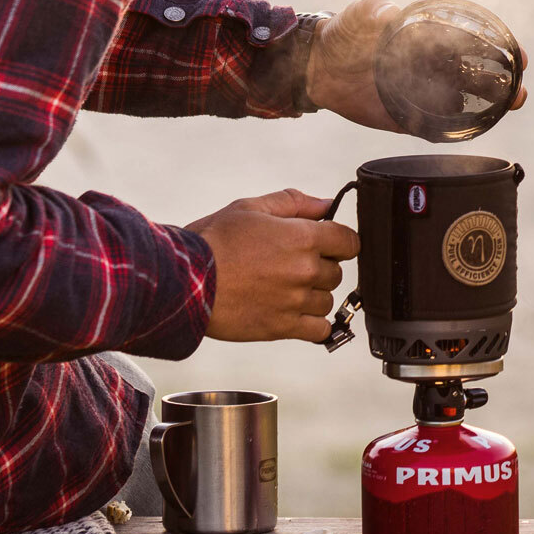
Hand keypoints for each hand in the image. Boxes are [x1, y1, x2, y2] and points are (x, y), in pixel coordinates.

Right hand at [188, 189, 358, 342]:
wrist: (184, 281)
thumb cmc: (213, 241)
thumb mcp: (250, 207)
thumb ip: (293, 203)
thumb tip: (325, 205)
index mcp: (303, 237)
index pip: (349, 242)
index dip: (340, 241)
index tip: (328, 244)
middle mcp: (305, 270)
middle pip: (336, 272)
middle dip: (319, 267)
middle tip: (290, 264)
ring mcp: (295, 301)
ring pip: (327, 300)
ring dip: (313, 294)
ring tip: (283, 288)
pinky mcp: (282, 327)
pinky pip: (319, 330)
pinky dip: (313, 324)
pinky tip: (295, 313)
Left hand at [306, 0, 530, 131]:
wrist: (319, 64)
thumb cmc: (346, 31)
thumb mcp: (363, 11)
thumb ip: (377, 8)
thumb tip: (390, 13)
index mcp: (430, 42)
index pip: (473, 46)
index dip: (499, 49)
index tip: (517, 55)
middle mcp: (432, 68)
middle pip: (477, 78)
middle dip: (504, 83)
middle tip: (520, 90)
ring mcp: (422, 95)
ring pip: (464, 104)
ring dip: (489, 108)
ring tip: (511, 106)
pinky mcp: (406, 118)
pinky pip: (436, 127)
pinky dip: (454, 130)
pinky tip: (474, 130)